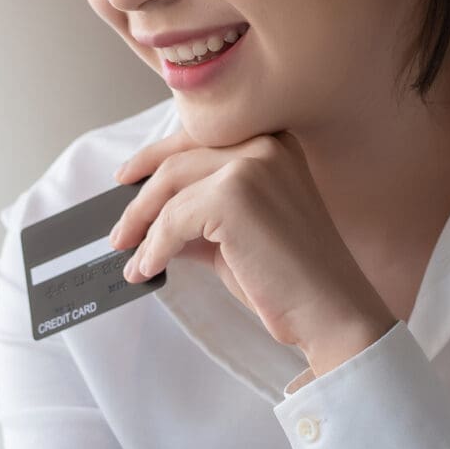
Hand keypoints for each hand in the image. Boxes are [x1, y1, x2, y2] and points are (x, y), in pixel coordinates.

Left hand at [107, 131, 394, 375]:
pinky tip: (148, 268)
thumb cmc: (289, 278)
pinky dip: (153, 247)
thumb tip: (150, 218)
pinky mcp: (234, 195)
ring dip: (141, 226)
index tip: (128, 176)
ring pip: (170, 188)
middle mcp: (266, 143)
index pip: (200, 137)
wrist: (330, 311)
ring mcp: (252, 165)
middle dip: (141, 197)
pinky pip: (173, 219)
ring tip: (129, 257)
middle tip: (119, 230)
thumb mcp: (237, 233)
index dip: (157, 155)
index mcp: (275, 143)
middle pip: (178, 160)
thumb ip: (200, 215)